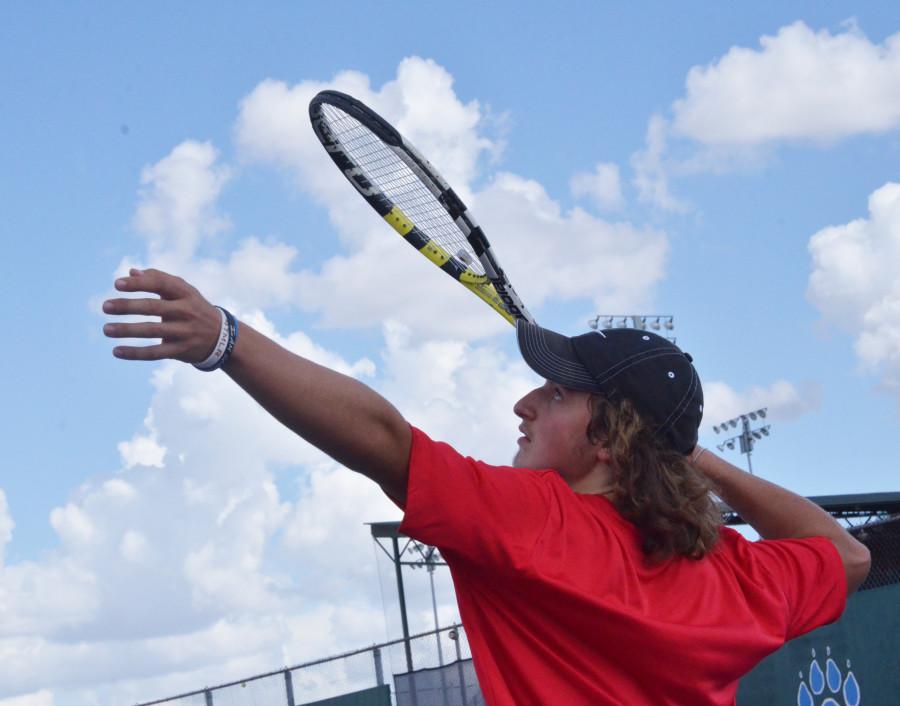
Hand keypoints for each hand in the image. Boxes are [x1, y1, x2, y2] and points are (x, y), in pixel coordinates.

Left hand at [103, 268, 221, 362]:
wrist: (221, 337)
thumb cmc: (194, 308)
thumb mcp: (183, 291)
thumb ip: (159, 280)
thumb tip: (131, 273)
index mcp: (186, 293)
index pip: (161, 284)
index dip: (139, 284)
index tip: (117, 284)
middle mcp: (186, 311)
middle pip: (153, 307)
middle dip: (128, 306)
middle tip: (105, 307)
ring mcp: (184, 332)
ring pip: (152, 331)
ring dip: (127, 330)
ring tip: (106, 329)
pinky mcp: (181, 350)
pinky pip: (155, 352)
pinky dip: (135, 353)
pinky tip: (117, 351)